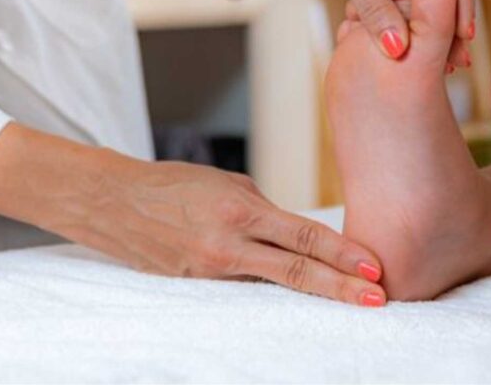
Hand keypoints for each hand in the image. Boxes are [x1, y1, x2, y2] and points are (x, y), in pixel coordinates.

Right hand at [0, 124, 385, 306]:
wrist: (112, 201)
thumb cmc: (177, 185)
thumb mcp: (229, 186)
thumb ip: (265, 212)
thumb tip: (298, 236)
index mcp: (241, 210)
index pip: (304, 236)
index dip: (342, 254)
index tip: (374, 267)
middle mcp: (229, 244)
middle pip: (297, 271)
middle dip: (340, 287)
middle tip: (378, 298)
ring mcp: (210, 271)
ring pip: (273, 287)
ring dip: (313, 295)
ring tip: (350, 303)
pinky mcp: (194, 287)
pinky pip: (243, 291)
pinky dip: (271, 295)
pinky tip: (298, 304)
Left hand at [223, 0, 474, 64]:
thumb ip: (377, 9)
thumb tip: (399, 49)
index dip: (456, 2)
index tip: (465, 37)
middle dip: (446, 22)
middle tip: (458, 62)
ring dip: (431, 29)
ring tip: (445, 66)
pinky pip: (408, 1)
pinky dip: (409, 24)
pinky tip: (419, 53)